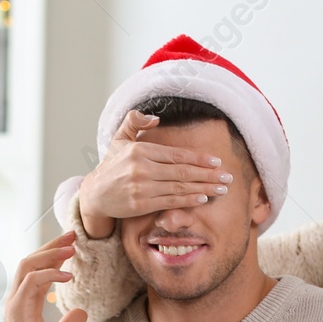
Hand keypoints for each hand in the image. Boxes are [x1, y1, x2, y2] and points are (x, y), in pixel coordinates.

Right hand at [0, 232, 88, 321]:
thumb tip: (82, 312)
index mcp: (26, 302)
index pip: (38, 270)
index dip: (53, 255)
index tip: (72, 245)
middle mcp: (18, 298)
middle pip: (31, 261)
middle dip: (52, 246)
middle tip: (73, 234)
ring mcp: (15, 302)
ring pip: (28, 266)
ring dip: (50, 254)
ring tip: (71, 248)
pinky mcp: (17, 309)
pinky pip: (31, 282)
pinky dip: (49, 274)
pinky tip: (67, 275)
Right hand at [77, 110, 233, 238]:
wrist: (95, 194)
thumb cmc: (111, 165)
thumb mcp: (119, 138)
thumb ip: (135, 121)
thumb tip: (156, 117)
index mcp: (140, 150)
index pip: (177, 154)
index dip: (200, 158)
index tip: (217, 162)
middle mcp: (142, 168)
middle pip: (183, 171)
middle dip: (208, 175)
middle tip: (227, 177)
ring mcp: (142, 187)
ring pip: (180, 187)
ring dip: (203, 188)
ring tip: (221, 189)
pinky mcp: (141, 204)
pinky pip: (170, 201)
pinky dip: (188, 200)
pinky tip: (203, 198)